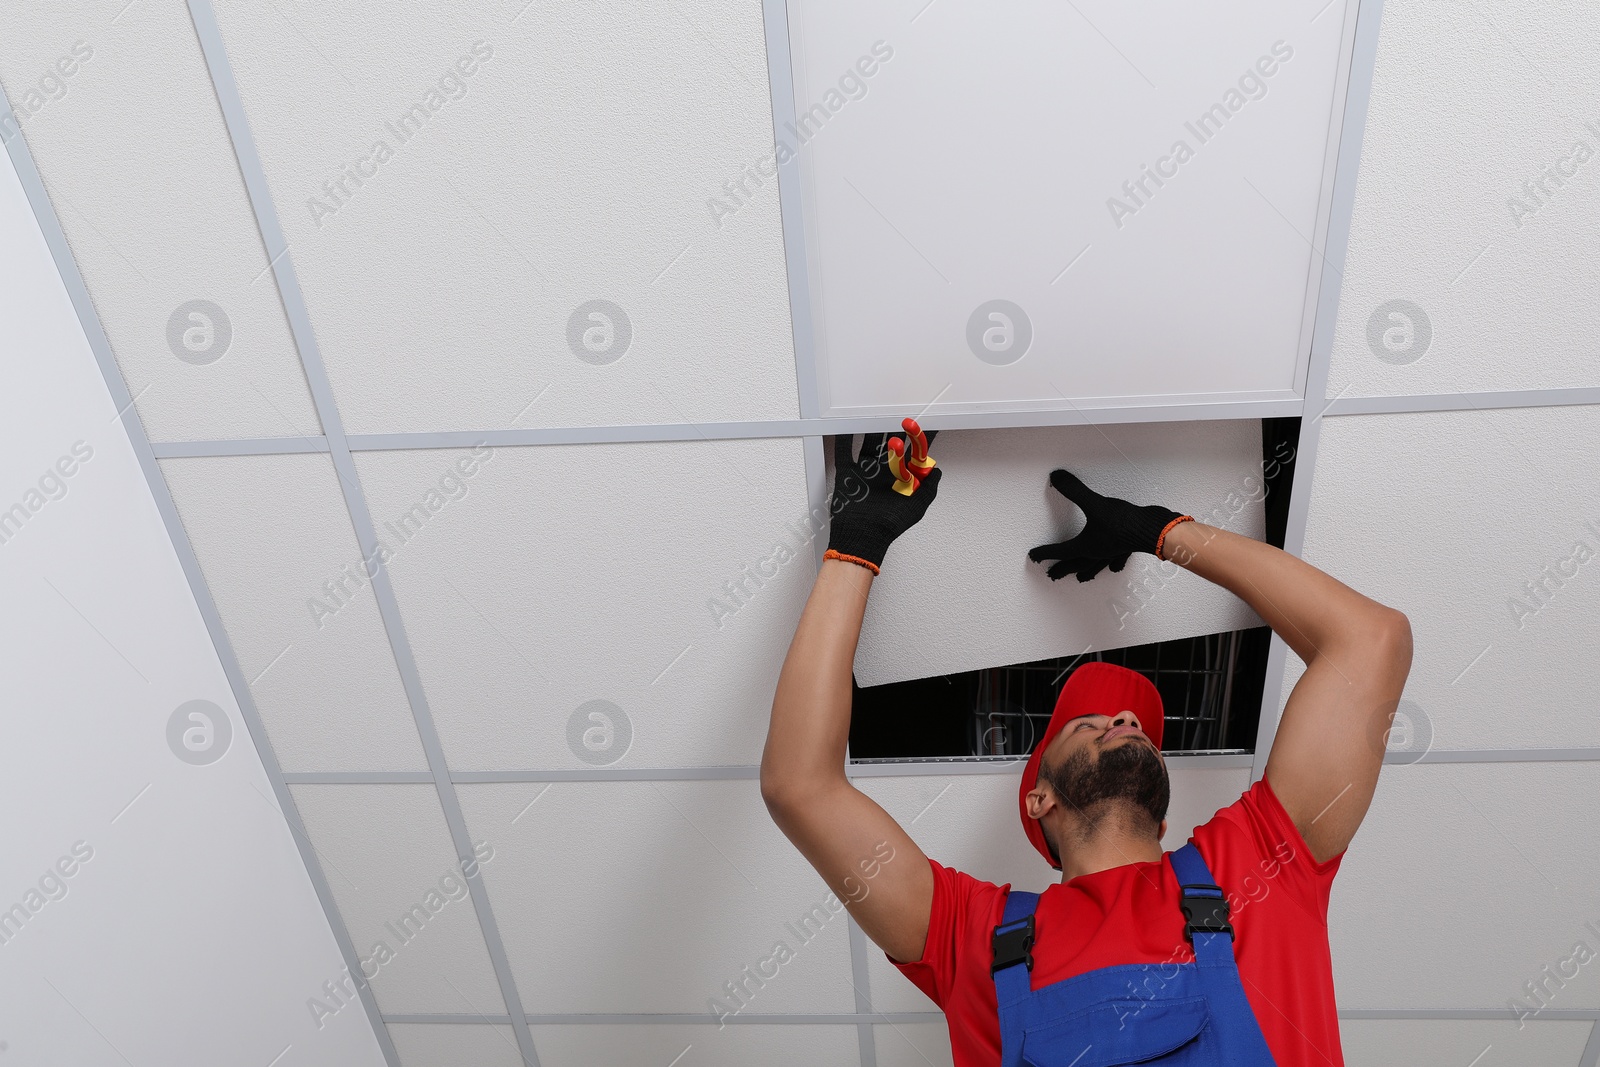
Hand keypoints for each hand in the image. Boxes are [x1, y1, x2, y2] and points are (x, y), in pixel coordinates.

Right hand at [827, 431, 942, 572]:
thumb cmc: (889, 525)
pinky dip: (843, 439)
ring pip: (870, 443)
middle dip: (898, 431)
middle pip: (892, 444)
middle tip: (903, 418)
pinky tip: (845, 426)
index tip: (927, 425)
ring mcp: (865, 472)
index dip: (920, 440)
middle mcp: (884, 473)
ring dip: (874, 430)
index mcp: (901, 479)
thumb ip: (928, 488)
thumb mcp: (916, 507)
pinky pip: (844, 452)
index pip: (913, 454)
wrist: (863, 535)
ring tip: (877, 415)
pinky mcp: (848, 474)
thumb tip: (938, 470)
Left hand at [1028, 470, 1188, 581]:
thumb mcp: (1094, 503)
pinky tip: (1114, 568)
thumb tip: (1057, 478)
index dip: (1045, 552)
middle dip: (1062, 569)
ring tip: (1080, 579)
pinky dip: (1113, 565)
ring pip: (1095, 567)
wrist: (1154, 529)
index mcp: (1087, 545)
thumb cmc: (1124, 521)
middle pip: (1075, 564)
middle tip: (1051, 575)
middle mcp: (1097, 553)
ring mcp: (1113, 553)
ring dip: (1086, 572)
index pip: (1060, 551)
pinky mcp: (1127, 548)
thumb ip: (1074, 491)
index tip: (1034, 556)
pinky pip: (1116, 561)